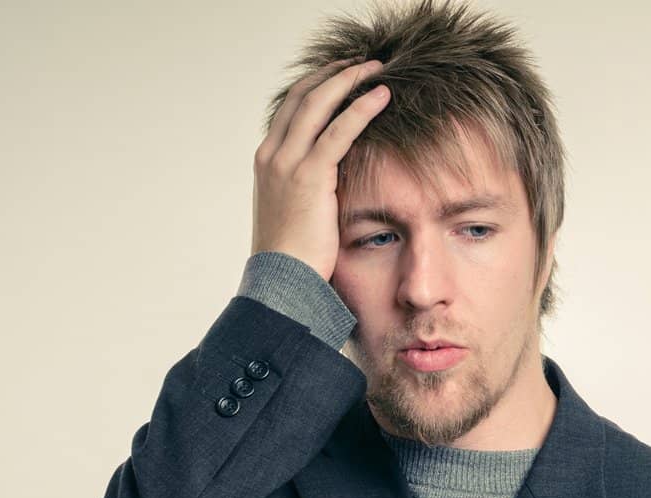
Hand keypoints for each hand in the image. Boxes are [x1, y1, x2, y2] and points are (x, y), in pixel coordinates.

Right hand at [251, 57, 390, 282]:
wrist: (283, 281)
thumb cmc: (295, 257)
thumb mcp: (298, 213)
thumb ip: (311, 188)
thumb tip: (335, 184)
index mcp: (268, 160)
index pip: (291, 108)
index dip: (317, 86)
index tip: (341, 74)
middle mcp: (273, 154)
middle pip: (303, 96)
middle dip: (334, 74)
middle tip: (363, 63)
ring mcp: (288, 162)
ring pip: (320, 104)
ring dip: (350, 81)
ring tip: (378, 70)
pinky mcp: (310, 175)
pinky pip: (339, 130)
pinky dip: (361, 108)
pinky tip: (382, 96)